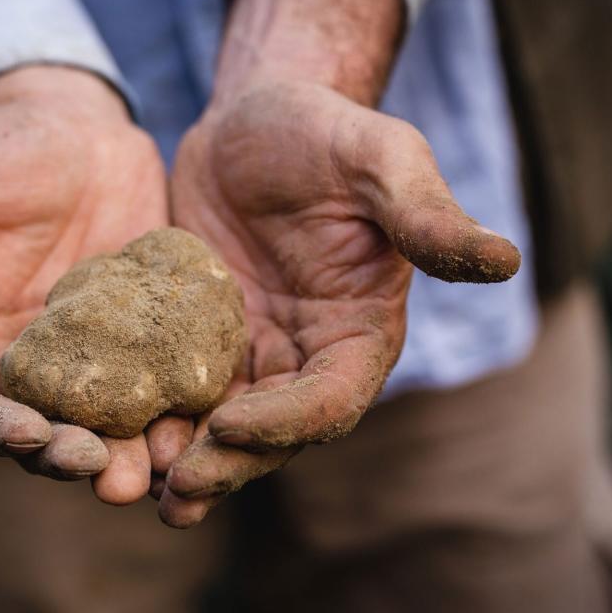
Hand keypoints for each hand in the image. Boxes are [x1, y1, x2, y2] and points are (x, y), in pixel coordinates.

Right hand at [0, 66, 167, 502]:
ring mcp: (102, 356)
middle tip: (110, 476)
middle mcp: (36, 369)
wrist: (65, 126)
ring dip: (137, 451)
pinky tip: (208, 410)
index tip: (31, 435)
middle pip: (52, 436)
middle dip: (78, 459)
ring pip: (117, 422)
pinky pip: (170, 374)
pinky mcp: (154, 332)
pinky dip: (185, 399)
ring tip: (161, 465)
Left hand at [155, 0, 520, 526]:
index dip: (287, 420)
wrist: (253, 122)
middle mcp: (304, 355)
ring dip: (184, 461)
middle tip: (177, 490)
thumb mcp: (381, 159)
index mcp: (357, 331)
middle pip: (271, 430)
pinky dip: (150, 415)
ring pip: (220, 424)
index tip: (231, 424)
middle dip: (228, 464)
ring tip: (136, 489)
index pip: (332, 398)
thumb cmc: (325, 133)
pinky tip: (107, 434)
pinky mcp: (196, 337)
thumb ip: (425, 215)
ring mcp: (248, 350)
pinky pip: (175, 386)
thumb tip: (504, 260)